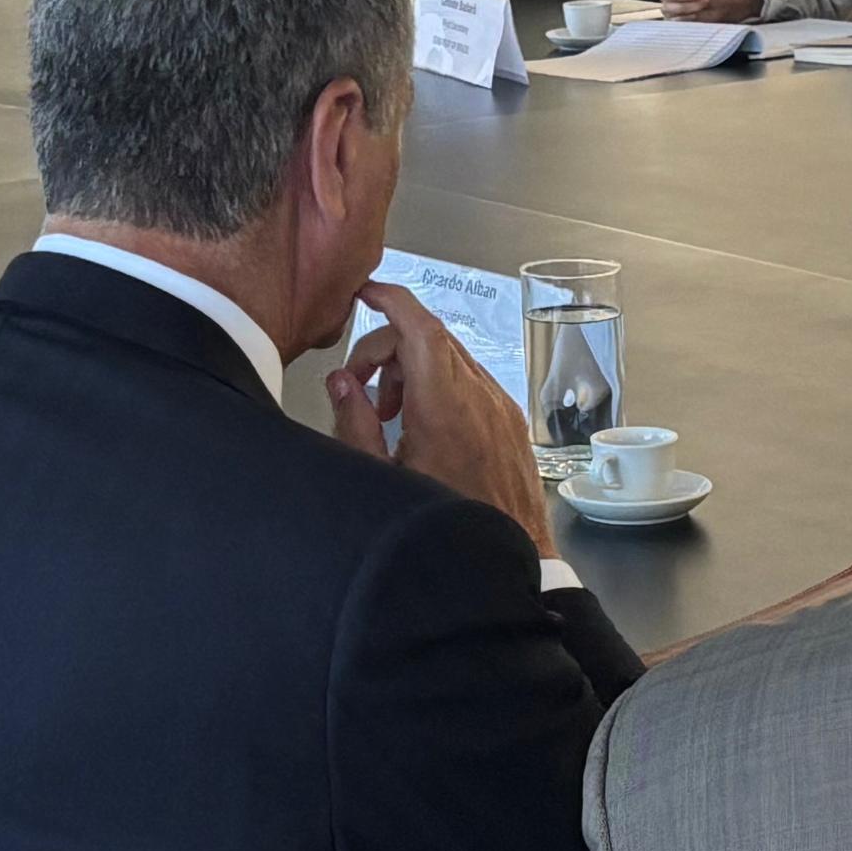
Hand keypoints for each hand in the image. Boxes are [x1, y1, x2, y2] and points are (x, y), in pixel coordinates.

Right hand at [324, 280, 548, 540]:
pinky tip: (424, 425)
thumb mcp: (382, 477)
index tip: (366, 292)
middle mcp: (479, 397)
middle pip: (429, 337)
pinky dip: (441, 384)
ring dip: (414, 368)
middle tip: (363, 388)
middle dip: (388, 348)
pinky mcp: (510, 420)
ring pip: (451, 357)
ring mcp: (500, 406)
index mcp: (443, 407)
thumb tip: (341, 381)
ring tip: (393, 416)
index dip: (390, 299)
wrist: (507, 558)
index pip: (419, 327)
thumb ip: (355, 423)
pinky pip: (472, 379)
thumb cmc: (444, 526)